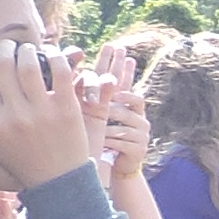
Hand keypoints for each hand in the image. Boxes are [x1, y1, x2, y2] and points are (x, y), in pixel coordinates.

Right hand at [0, 37, 97, 185]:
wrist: (58, 182)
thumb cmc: (22, 161)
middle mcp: (14, 115)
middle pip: (2, 64)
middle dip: (3, 46)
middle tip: (8, 44)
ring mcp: (42, 112)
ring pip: (29, 64)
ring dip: (28, 50)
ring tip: (30, 50)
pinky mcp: (67, 110)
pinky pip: (61, 72)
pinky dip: (56, 57)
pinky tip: (53, 56)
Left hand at [79, 58, 152, 175]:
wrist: (114, 167)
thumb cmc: (102, 138)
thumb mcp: (97, 116)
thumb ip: (92, 96)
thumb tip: (77, 72)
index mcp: (128, 106)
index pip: (126, 81)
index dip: (123, 67)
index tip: (119, 51)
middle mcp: (138, 116)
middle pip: (131, 97)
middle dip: (122, 84)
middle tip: (109, 78)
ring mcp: (141, 132)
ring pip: (123, 119)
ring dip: (108, 117)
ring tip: (98, 115)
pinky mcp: (139, 149)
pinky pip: (122, 141)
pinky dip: (109, 141)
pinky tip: (101, 141)